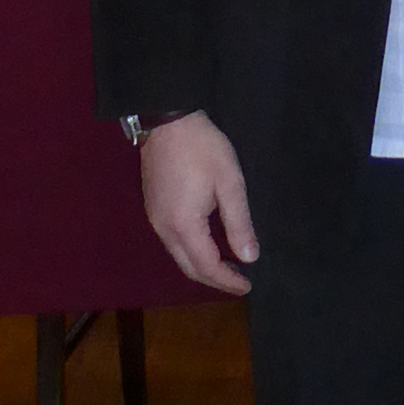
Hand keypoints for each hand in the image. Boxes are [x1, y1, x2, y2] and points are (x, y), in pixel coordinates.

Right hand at [137, 111, 256, 295]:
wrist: (167, 119)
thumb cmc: (202, 148)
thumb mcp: (229, 183)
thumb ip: (239, 223)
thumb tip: (249, 258)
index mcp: (184, 226)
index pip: (206, 267)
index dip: (228, 281)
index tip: (248, 286)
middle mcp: (164, 229)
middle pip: (189, 268)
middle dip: (214, 279)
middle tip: (239, 281)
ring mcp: (155, 219)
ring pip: (179, 256)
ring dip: (202, 266)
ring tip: (228, 265)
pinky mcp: (153, 208)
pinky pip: (173, 242)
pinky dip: (192, 251)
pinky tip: (208, 244)